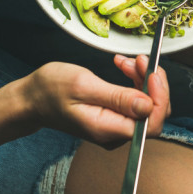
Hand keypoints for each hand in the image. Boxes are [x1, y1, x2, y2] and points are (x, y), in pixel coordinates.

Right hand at [21, 59, 170, 145]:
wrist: (32, 98)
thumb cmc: (50, 90)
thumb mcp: (83, 85)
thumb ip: (116, 97)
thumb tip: (147, 106)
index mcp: (107, 129)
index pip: (152, 123)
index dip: (160, 97)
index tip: (153, 73)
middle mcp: (115, 134)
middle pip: (153, 114)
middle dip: (152, 84)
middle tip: (139, 60)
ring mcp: (115, 127)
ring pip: (146, 105)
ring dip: (143, 79)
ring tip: (127, 61)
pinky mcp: (114, 118)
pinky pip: (135, 102)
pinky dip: (135, 82)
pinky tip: (124, 68)